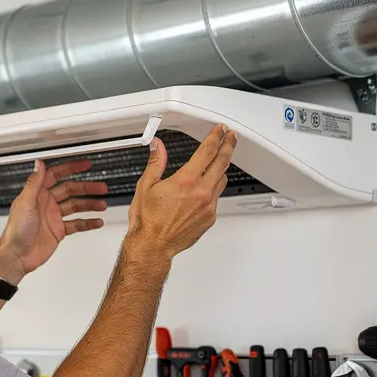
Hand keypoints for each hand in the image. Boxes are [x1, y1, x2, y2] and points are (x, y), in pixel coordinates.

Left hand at [0, 159, 108, 281]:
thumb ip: (34, 183)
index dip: (71, 168)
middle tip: (101, 187)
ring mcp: (53, 217)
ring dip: (89, 205)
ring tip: (102, 204)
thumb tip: (39, 164)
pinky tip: (97, 222)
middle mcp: (46, 203)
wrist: (17, 256)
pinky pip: (76, 224)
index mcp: (37, 194)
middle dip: (87, 188)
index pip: (56, 175)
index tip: (84, 165)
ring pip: (76, 206)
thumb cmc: (15, 231)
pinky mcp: (58, 231)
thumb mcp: (25, 203)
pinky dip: (88, 223)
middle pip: (70, 190)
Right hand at [125, 124, 237, 261]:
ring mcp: (207, 206)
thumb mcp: (146, 186)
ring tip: (218, 162)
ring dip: (221, 168)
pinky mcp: (210, 218)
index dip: (216, 137)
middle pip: (222, 162)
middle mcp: (200, 192)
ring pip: (222, 180)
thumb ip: (156, 163)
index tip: (219, 130)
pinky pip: (216, 198)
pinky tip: (205, 189)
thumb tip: (157, 147)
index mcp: (185, 181)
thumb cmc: (147, 221)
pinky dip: (212, 189)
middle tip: (231, 138)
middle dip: (228, 146)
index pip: (207, 151)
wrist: (153, 246)